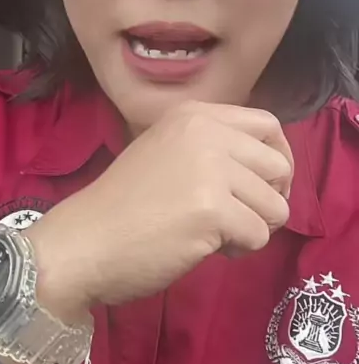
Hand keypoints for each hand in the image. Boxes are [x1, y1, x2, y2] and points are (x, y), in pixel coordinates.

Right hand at [27, 102, 292, 317]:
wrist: (85, 240)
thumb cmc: (123, 205)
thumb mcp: (167, 152)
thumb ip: (211, 149)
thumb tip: (268, 170)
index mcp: (195, 114)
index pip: (267, 125)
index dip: (276, 159)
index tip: (263, 187)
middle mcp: (206, 131)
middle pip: (278, 165)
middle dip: (268, 199)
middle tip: (238, 218)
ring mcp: (210, 168)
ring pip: (275, 206)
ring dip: (252, 227)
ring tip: (214, 233)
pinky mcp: (212, 209)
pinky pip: (259, 235)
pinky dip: (238, 249)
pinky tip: (205, 247)